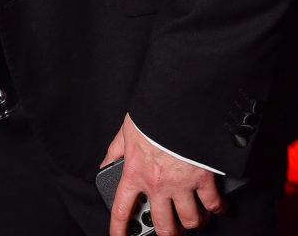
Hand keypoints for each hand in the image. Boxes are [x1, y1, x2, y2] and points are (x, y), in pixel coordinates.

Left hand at [101, 114, 225, 235]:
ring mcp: (181, 183)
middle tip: (172, 231)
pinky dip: (217, 208)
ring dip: (193, 222)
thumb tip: (106, 164)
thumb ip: (115, 150)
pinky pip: (213, 204)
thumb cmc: (150, 115)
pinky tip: (217, 207)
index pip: (122, 208)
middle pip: (163, 226)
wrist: (176, 102)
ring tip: (195, 218)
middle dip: (169, 234)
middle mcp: (156, 183)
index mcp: (134, 171)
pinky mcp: (202, 178)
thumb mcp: (126, 131)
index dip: (119, 229)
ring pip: (190, 220)